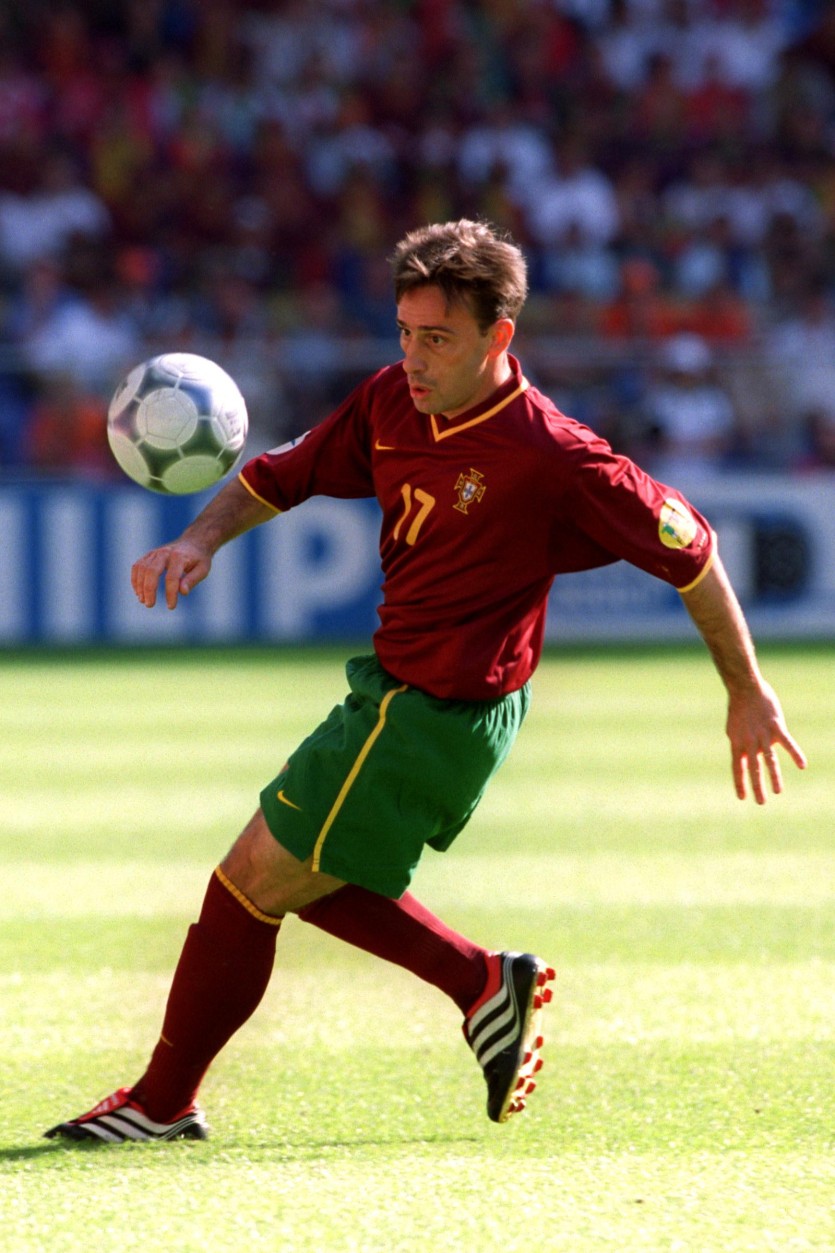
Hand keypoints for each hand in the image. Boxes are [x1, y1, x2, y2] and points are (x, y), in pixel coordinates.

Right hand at [131, 539, 211, 609]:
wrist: (193, 543)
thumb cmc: (199, 559)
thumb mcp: (202, 570)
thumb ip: (192, 580)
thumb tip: (182, 592)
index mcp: (180, 557)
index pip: (172, 577)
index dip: (170, 594)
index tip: (171, 607)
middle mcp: (165, 552)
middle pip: (151, 571)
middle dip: (149, 590)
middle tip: (150, 605)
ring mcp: (155, 553)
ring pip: (141, 569)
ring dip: (140, 586)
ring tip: (143, 601)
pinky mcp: (149, 555)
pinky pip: (137, 566)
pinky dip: (135, 580)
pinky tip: (138, 592)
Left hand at [726, 679, 806, 803]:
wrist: (745, 688)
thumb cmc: (740, 708)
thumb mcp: (734, 729)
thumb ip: (741, 744)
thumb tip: (746, 756)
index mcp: (737, 743)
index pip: (737, 768)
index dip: (740, 783)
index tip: (742, 797)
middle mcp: (749, 742)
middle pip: (753, 768)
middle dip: (757, 786)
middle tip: (760, 802)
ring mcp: (763, 735)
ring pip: (769, 760)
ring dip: (774, 776)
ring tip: (778, 792)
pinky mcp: (776, 727)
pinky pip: (787, 743)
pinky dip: (795, 754)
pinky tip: (802, 765)